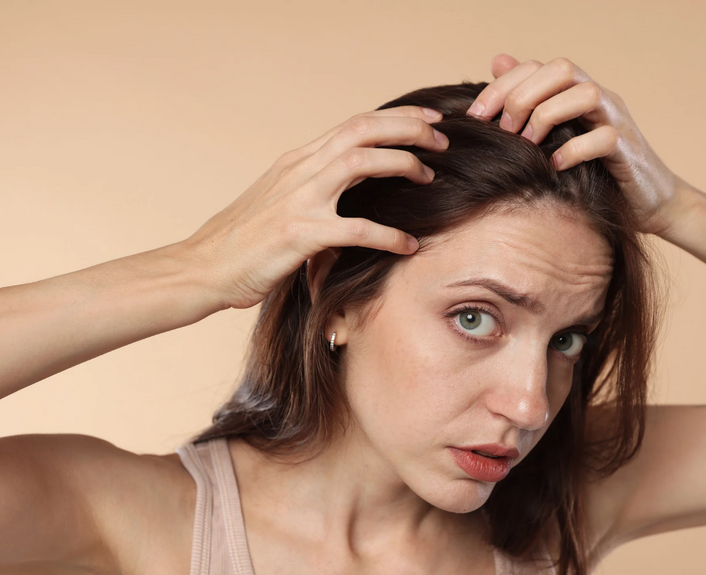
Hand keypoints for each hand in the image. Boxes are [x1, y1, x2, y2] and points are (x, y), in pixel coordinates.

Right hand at [181, 106, 448, 309]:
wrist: (203, 266)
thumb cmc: (243, 239)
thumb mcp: (279, 199)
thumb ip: (314, 186)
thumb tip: (352, 185)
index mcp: (298, 160)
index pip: (355, 123)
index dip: (396, 117)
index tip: (428, 120)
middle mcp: (300, 169)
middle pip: (363, 129)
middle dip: (409, 128)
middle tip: (442, 140)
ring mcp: (299, 199)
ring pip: (361, 163)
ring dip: (402, 164)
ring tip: (430, 178)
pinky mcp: (300, 233)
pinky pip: (357, 229)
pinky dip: (389, 235)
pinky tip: (409, 245)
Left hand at [467, 54, 697, 235]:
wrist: (647, 203)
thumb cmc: (594, 171)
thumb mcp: (556, 135)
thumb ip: (530, 101)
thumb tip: (497, 61)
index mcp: (575, 93)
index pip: (536, 67)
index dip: (501, 86)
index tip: (475, 117)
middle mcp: (598, 98)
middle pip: (561, 69)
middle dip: (524, 96)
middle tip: (504, 131)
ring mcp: (616, 120)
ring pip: (586, 93)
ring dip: (548, 116)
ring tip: (529, 144)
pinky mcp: (628, 150)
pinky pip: (604, 138)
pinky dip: (574, 150)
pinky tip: (554, 166)